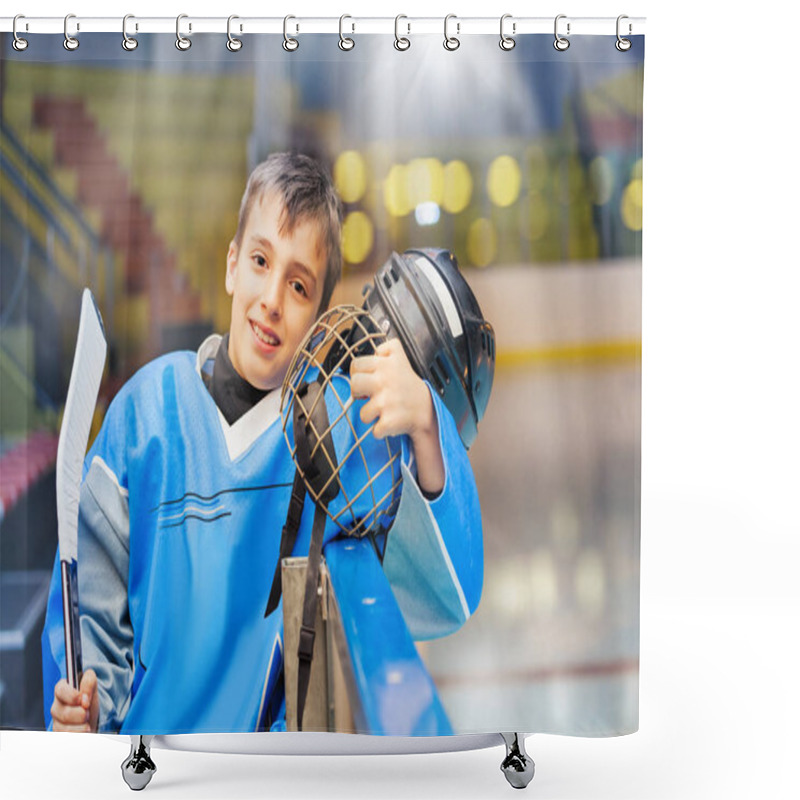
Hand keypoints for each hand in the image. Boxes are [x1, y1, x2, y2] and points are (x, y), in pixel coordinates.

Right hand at [51, 669, 98, 731]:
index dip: (73, 696)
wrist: (91, 717)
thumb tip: (84, 694)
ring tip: (87, 722)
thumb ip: (89, 681)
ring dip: (81, 726)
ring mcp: (55, 721)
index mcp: (62, 690)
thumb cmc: (88, 699)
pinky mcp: (58, 733)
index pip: (60, 690)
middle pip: (64, 713)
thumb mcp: (92, 686)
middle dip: (81, 714)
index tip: (85, 701)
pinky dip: (79, 734)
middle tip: (88, 713)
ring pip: (65, 728)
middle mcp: (56, 706)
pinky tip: (83, 730)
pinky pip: (67, 737)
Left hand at [350, 339, 443, 494]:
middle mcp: (386, 380)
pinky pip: (374, 430)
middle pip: (354, 385)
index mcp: (387, 365)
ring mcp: (387, 401)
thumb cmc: (410, 387)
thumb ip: (387, 350)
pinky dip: (381, 431)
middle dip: (359, 393)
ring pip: (363, 413)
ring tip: (384, 410)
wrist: (427, 411)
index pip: (356, 364)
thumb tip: (375, 351)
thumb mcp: (402, 360)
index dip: (358, 373)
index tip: (367, 379)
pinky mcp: (390, 421)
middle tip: (370, 396)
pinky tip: (391, 421)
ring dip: (372, 415)